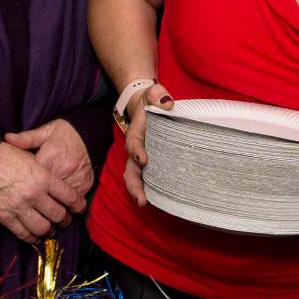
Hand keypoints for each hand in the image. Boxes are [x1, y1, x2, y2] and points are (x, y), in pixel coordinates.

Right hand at [0, 142, 87, 242]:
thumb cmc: (5, 156)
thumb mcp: (30, 155)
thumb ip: (45, 170)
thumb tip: (58, 181)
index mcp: (44, 178)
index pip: (70, 197)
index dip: (78, 205)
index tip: (80, 208)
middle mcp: (35, 195)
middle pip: (59, 215)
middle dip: (66, 220)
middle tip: (66, 220)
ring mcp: (20, 208)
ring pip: (43, 228)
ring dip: (50, 231)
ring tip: (51, 230)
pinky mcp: (6, 217)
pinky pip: (24, 234)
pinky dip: (33, 238)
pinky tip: (36, 236)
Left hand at [5, 119, 93, 199]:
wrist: (91, 136)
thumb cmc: (65, 134)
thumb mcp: (46, 131)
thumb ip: (27, 138)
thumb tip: (7, 138)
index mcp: (49, 156)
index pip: (33, 176)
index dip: (24, 183)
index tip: (17, 187)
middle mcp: (63, 169)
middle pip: (45, 191)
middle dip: (35, 197)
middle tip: (26, 201)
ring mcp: (75, 178)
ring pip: (59, 199)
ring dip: (51, 203)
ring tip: (41, 207)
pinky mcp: (85, 184)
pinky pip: (72, 199)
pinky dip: (65, 203)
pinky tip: (58, 203)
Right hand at [115, 82, 175, 206]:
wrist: (148, 106)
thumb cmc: (153, 101)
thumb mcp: (154, 94)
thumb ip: (158, 96)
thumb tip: (167, 103)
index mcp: (137, 133)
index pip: (134, 143)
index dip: (137, 151)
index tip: (144, 160)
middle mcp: (136, 149)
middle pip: (130, 169)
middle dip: (133, 185)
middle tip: (140, 199)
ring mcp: (142, 158)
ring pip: (136, 177)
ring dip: (139, 191)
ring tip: (144, 204)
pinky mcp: (151, 164)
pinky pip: (148, 178)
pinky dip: (150, 189)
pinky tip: (160, 200)